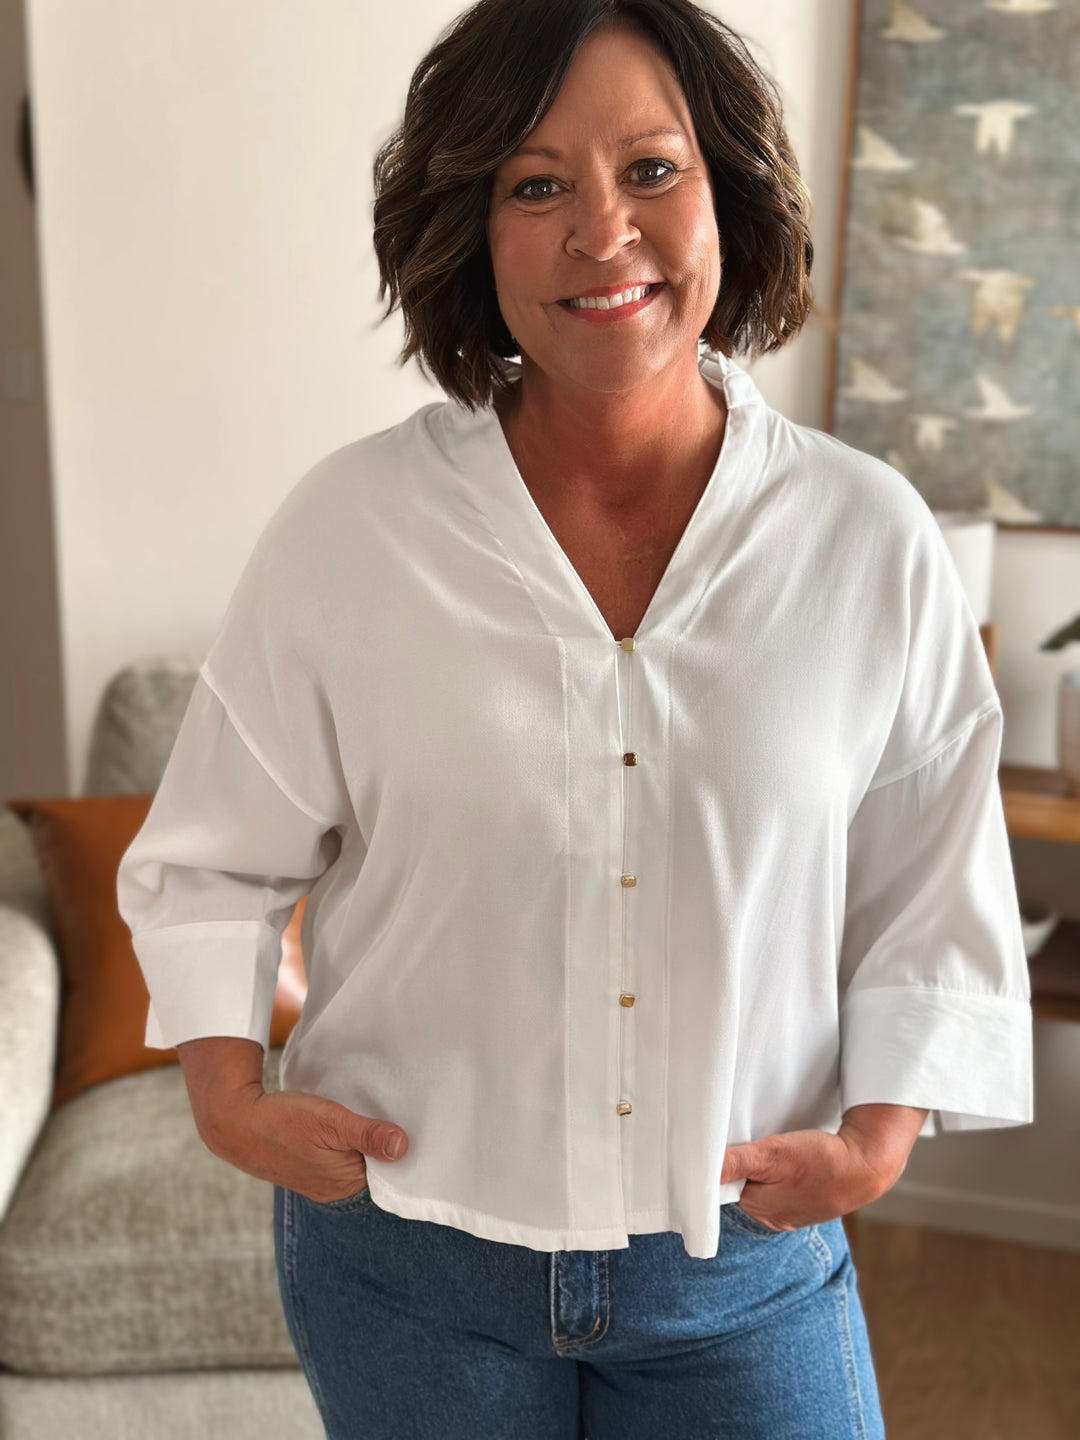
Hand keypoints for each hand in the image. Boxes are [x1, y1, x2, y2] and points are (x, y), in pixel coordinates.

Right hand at [201, 1083, 408, 1204]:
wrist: (235, 1123)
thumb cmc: (283, 1121)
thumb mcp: (331, 1121)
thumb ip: (367, 1134)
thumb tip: (403, 1147)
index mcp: (345, 1184)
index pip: (389, 1177)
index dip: (403, 1156)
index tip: (417, 1132)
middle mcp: (335, 1189)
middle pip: (375, 1171)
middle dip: (388, 1150)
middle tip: (403, 1119)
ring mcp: (321, 1180)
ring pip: (357, 1164)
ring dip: (367, 1146)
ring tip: (380, 1120)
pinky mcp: (310, 1168)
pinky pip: (340, 1160)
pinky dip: (349, 1146)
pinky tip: (351, 1128)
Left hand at [721, 1122, 899, 1231]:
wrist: (865, 1167)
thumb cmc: (820, 1159)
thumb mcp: (773, 1154)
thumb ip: (737, 1162)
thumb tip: (701, 1172)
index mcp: (758, 1207)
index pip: (721, 1187)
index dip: (720, 1165)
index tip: (722, 1146)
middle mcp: (770, 1217)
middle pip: (740, 1187)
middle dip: (740, 1167)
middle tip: (751, 1143)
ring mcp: (788, 1214)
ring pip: (760, 1188)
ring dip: (761, 1171)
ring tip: (771, 1153)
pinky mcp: (803, 1206)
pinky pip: (780, 1191)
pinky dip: (779, 1177)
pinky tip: (786, 1166)